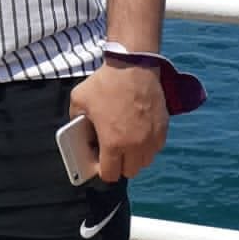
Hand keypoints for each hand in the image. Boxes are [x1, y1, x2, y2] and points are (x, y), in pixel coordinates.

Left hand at [69, 61, 168, 183]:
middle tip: (112, 151)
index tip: (98, 160)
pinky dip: (148, 145)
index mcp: (113, 143)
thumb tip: (77, 133)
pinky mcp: (163, 128)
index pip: (110, 174)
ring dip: (135, 157)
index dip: (102, 169)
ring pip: (145, 162)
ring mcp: (151, 138)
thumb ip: (75, 121)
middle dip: (119, 165)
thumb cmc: (105, 82)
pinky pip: (155, 147)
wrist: (133, 65)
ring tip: (126, 142)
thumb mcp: (79, 100)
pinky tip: (138, 132)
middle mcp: (135, 146)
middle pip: (129, 172)